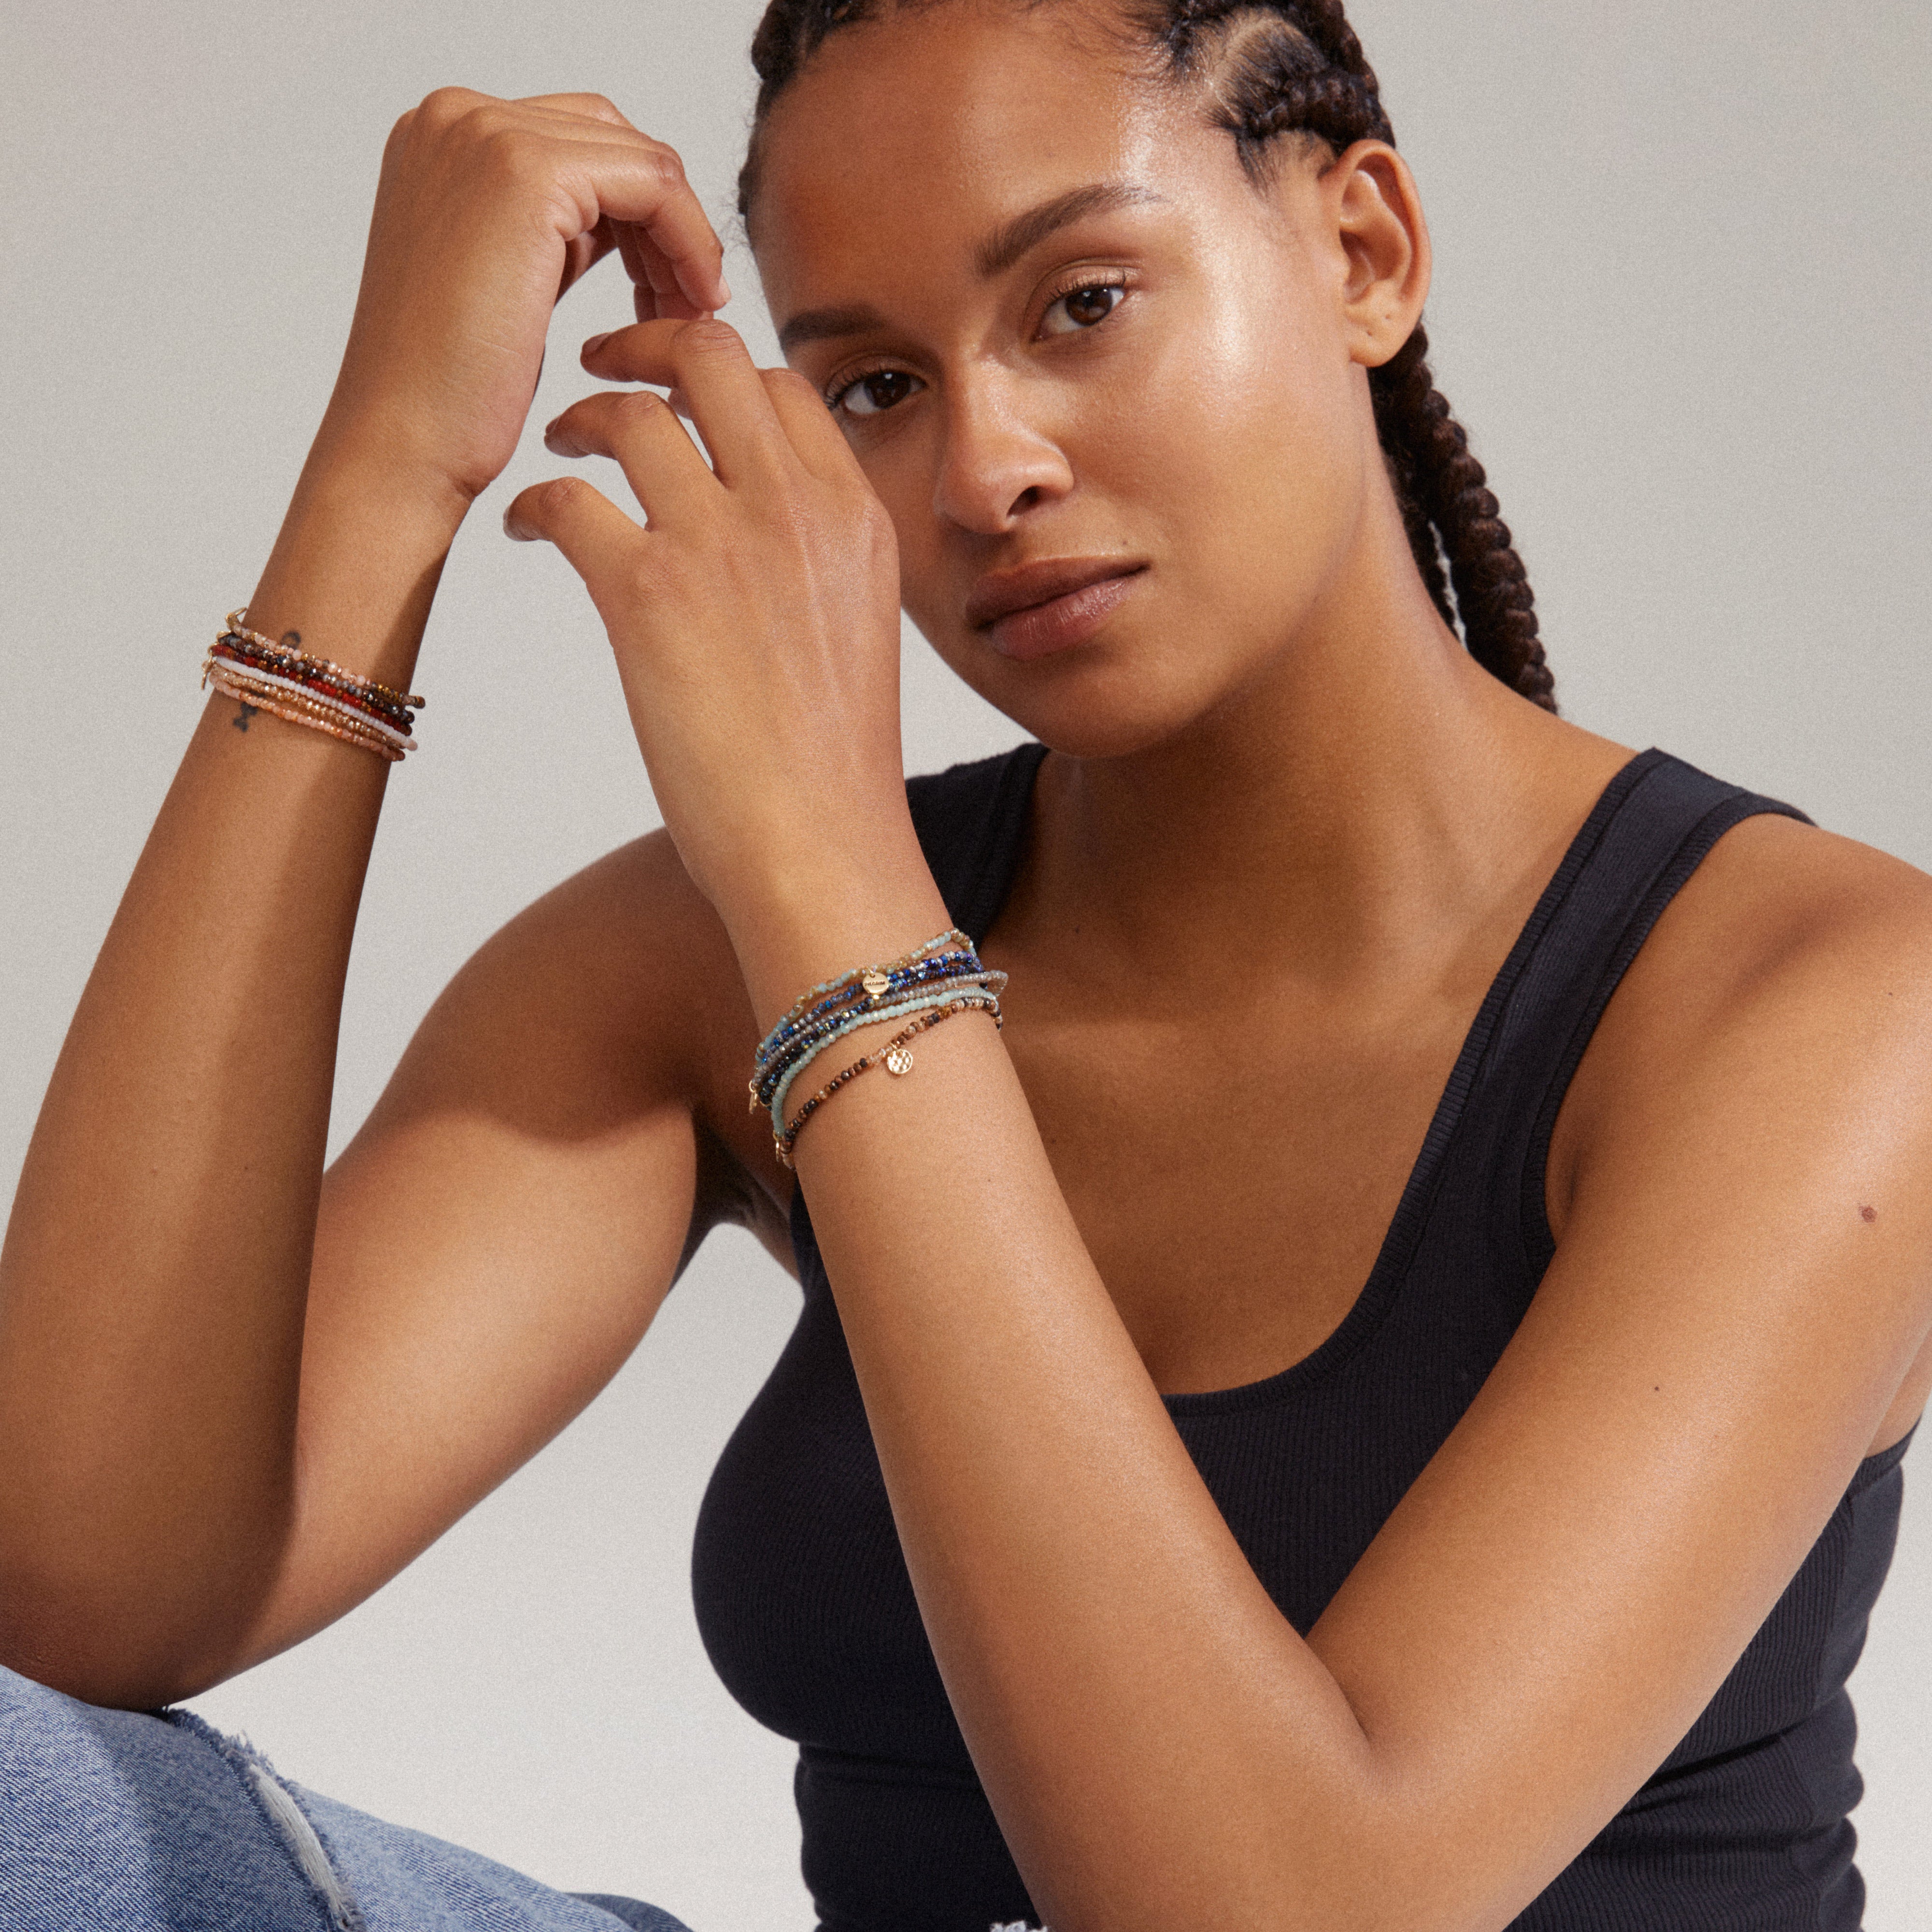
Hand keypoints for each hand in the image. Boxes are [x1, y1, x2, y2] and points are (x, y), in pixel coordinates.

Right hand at [315, 89, 729, 509]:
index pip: (580, 140)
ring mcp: (486, 135)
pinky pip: (655, 185)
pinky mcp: (527, 174)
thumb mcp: (510, 281)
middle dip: (665, 222)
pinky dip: (690, 242)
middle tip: (688, 305)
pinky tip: (694, 306)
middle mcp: (457, 118)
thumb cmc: (451, 390)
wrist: (407, 440)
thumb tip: (629, 224)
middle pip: (613, 138)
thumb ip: (555, 233)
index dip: (641, 215)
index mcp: (443, 137)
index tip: (667, 291)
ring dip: (684, 238)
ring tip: (690, 317)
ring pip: (641, 158)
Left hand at [504, 320, 925, 964]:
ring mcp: (722, 543)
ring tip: (559, 444)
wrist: (823, 846)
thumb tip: (764, 532)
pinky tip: (530, 529)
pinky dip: (535, 501)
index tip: (681, 392)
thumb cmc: (833, 766)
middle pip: (710, 358)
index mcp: (854, 514)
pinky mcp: (649, 595)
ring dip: (581, 414)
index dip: (719, 370)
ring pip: (632, 412)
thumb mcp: (855, 628)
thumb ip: (816, 557)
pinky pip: (568, 498)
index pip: (783, 385)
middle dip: (645, 344)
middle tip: (603, 367)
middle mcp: (795, 507)